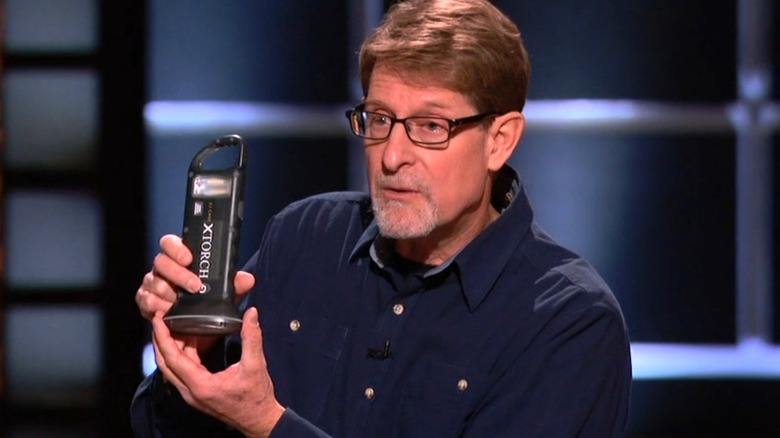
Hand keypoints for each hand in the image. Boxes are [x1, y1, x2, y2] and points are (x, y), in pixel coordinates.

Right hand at [135, 234, 253, 319]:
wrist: (197, 329)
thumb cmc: (209, 303)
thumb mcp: (225, 294)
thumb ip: (235, 285)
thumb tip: (247, 279)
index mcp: (180, 259)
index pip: (170, 243)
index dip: (176, 248)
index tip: (189, 258)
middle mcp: (163, 269)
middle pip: (161, 262)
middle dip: (178, 274)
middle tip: (195, 286)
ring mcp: (153, 284)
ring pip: (154, 282)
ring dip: (168, 293)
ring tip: (181, 301)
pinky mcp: (146, 301)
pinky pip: (146, 300)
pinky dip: (157, 306)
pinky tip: (168, 310)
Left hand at [151, 307, 284, 437]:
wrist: (260, 421)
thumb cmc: (257, 397)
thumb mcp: (255, 365)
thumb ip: (252, 337)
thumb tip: (251, 313)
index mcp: (201, 385)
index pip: (172, 358)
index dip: (163, 337)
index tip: (158, 320)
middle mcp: (191, 392)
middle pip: (165, 364)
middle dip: (160, 340)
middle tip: (160, 319)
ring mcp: (192, 395)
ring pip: (172, 369)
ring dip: (170, 348)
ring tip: (174, 326)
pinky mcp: (197, 394)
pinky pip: (182, 372)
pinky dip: (182, 355)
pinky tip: (190, 342)